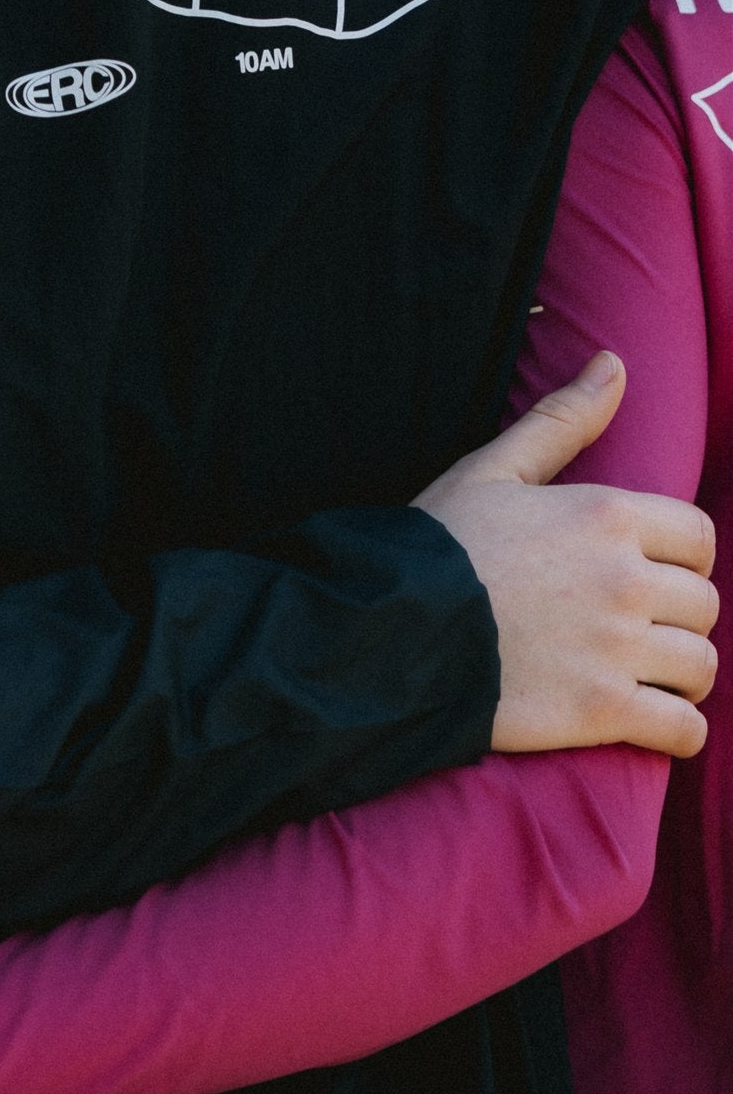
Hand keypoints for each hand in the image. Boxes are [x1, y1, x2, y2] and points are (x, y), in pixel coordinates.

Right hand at [415, 352, 717, 757]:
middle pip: (702, 602)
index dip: (678, 555)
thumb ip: (562, 419)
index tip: (648, 570)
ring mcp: (617, 648)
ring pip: (699, 665)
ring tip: (645, 674)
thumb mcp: (494, 469)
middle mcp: (625, 579)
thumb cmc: (439, 544)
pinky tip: (653, 722)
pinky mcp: (602, 711)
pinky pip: (682, 729)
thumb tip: (613, 362)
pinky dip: (678, 731)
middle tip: (634, 625)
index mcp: (608, 514)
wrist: (391, 627)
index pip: (697, 536)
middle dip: (675, 615)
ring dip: (679, 673)